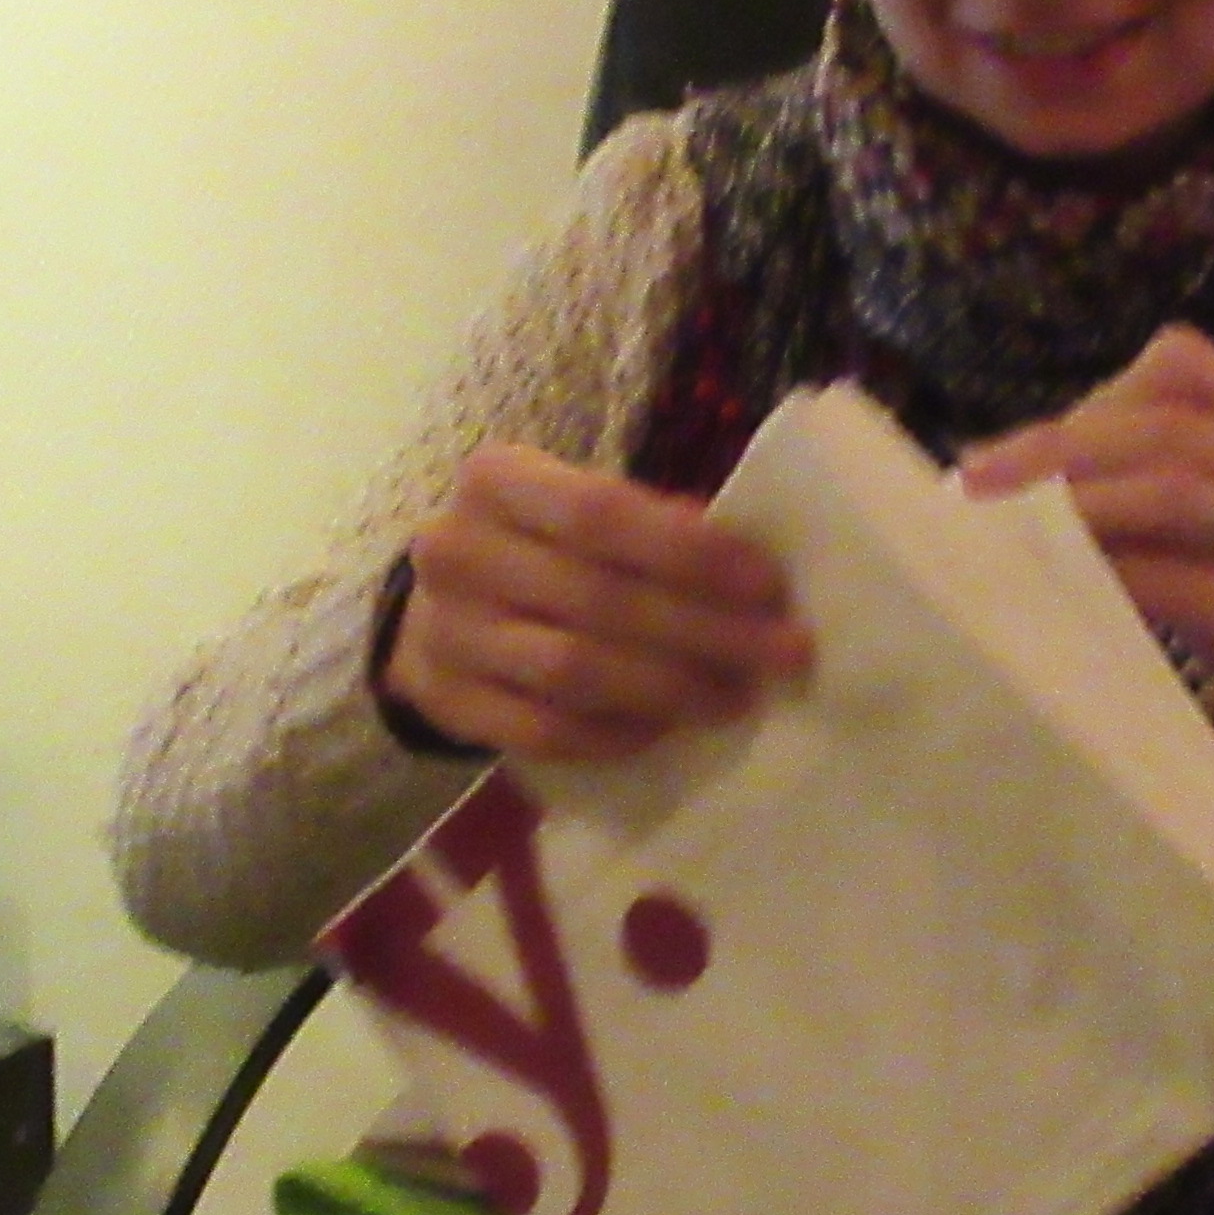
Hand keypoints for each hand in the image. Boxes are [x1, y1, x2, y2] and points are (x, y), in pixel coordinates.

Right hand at [383, 441, 809, 764]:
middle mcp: (458, 551)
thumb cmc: (534, 550)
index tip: (768, 586)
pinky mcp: (447, 704)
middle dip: (704, 630)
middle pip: (598, 598)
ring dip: (668, 688)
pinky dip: (614, 733)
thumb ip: (652, 526)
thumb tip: (751, 572)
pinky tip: (666, 729)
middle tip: (781, 654)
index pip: (602, 513)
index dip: (691, 552)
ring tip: (734, 697)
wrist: (432, 616)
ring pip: (574, 671)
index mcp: (497, 481)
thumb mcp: (576, 509)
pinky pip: (544, 730)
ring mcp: (445, 634)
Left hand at [963, 330, 1213, 828]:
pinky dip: (1109, 580)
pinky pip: (1182, 585)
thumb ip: (1169, 490)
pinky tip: (1062, 591)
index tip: (1009, 448)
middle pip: (1165, 428)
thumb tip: (1021, 482)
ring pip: (1172, 493)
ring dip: (1074, 509)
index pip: (1183, 371)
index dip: (1086, 401)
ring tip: (1005, 534)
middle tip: (972, 487)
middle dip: (1055, 453)